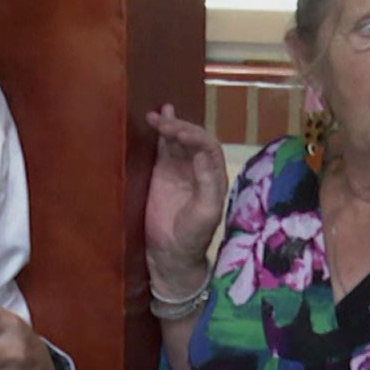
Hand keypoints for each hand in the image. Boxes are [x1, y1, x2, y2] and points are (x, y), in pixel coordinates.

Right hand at [144, 103, 227, 287]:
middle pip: (192, 138)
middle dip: (179, 128)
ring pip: (177, 139)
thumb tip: (203, 153)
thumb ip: (207, 182)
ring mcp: (179, 168)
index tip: (180, 134)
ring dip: (169, 125)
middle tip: (163, 123)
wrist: (171, 253)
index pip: (208, 147)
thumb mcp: (206, 211)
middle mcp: (199, 167)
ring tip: (155, 116)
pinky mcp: (161, 172)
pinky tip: (156, 118)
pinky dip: (159, 133)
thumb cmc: (193, 235)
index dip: (195, 136)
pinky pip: (162, 148)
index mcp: (214, 175)